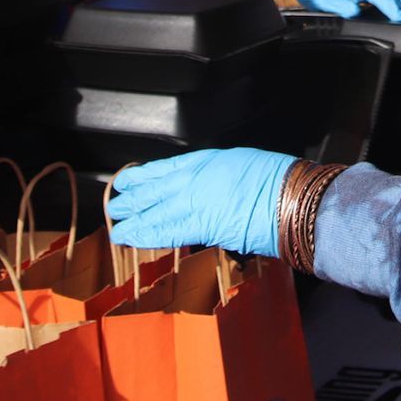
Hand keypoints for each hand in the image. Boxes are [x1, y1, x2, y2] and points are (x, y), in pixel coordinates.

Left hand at [106, 148, 295, 256]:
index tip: (129, 181)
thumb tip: (205, 189)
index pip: (163, 169)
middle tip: (115, 205)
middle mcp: (192, 181)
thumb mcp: (236, 164)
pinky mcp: (200, 228)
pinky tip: (134, 238)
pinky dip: (148, 236)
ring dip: (134, 221)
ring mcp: (193, 204)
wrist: (285, 197)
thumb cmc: (272, 178)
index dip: (143, 177)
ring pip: (154, 213)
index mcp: (202, 162)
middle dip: (132, 200)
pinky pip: (167, 232)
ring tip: (118, 226)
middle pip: (153, 191)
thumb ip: (214, 177)